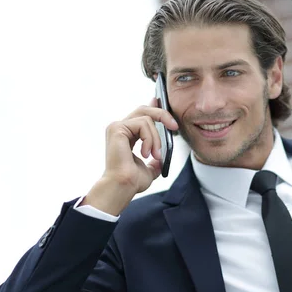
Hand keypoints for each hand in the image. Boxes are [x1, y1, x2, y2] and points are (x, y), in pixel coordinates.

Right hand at [83, 99, 178, 215]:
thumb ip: (155, 161)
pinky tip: (146, 153)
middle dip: (162, 114)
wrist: (123, 186)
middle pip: (144, 109)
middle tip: (174, 126)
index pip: (141, 114)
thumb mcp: (149, 169)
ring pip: (147, 118)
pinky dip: (150, 138)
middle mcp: (120, 129)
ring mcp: (117, 127)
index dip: (154, 107)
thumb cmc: (132, 181)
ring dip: (156, 138)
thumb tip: (161, 160)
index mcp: (126, 135)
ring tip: (155, 155)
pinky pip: (142, 123)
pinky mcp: (117, 128)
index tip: (164, 105)